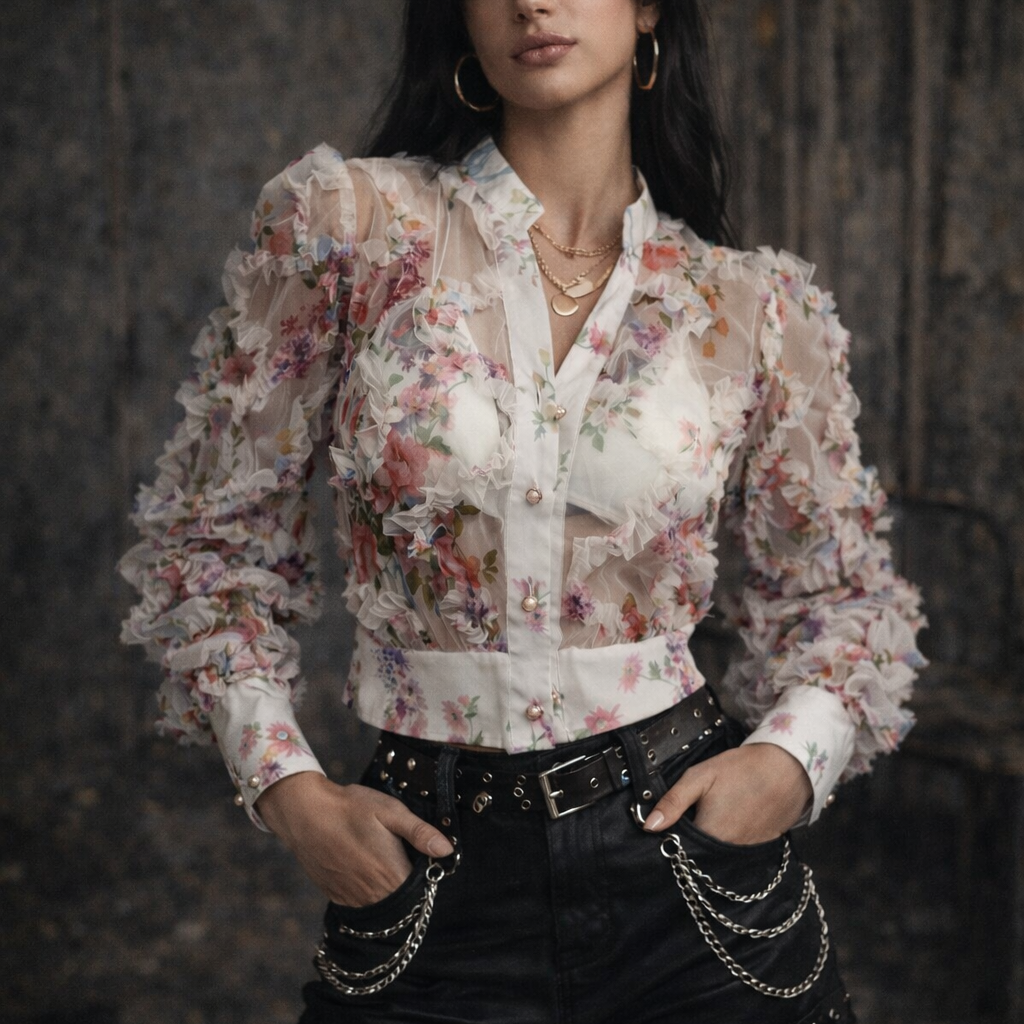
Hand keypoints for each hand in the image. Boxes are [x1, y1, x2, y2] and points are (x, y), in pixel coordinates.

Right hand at [255, 773, 454, 906]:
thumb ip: (420, 833)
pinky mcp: (336, 898)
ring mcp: (353, 900)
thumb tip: (448, 850)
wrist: (304, 813)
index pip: (422, 892)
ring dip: (387, 892)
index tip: (424, 862)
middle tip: (401, 857)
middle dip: (408, 886)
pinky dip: (367, 894)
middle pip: (403, 903)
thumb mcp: (391, 812)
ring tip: (381, 862)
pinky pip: (361, 905)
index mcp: (393, 876)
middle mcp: (374, 896)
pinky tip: (364, 869)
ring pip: (382, 906)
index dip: (427, 879)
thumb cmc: (351, 808)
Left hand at [642, 743, 812, 843]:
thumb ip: (673, 802)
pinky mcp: (761, 848)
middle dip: (689, 845)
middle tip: (688, 821)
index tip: (665, 830)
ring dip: (709, 844)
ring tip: (710, 819)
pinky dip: (728, 841)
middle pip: (699, 856)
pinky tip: (728, 822)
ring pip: (718, 855)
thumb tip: (649, 825)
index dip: (670, 841)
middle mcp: (728, 852)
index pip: (680, 850)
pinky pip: (736, 852)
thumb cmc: (740, 770)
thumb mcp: (700, 777)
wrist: (787, 768)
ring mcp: (747, 853)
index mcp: (710, 835)